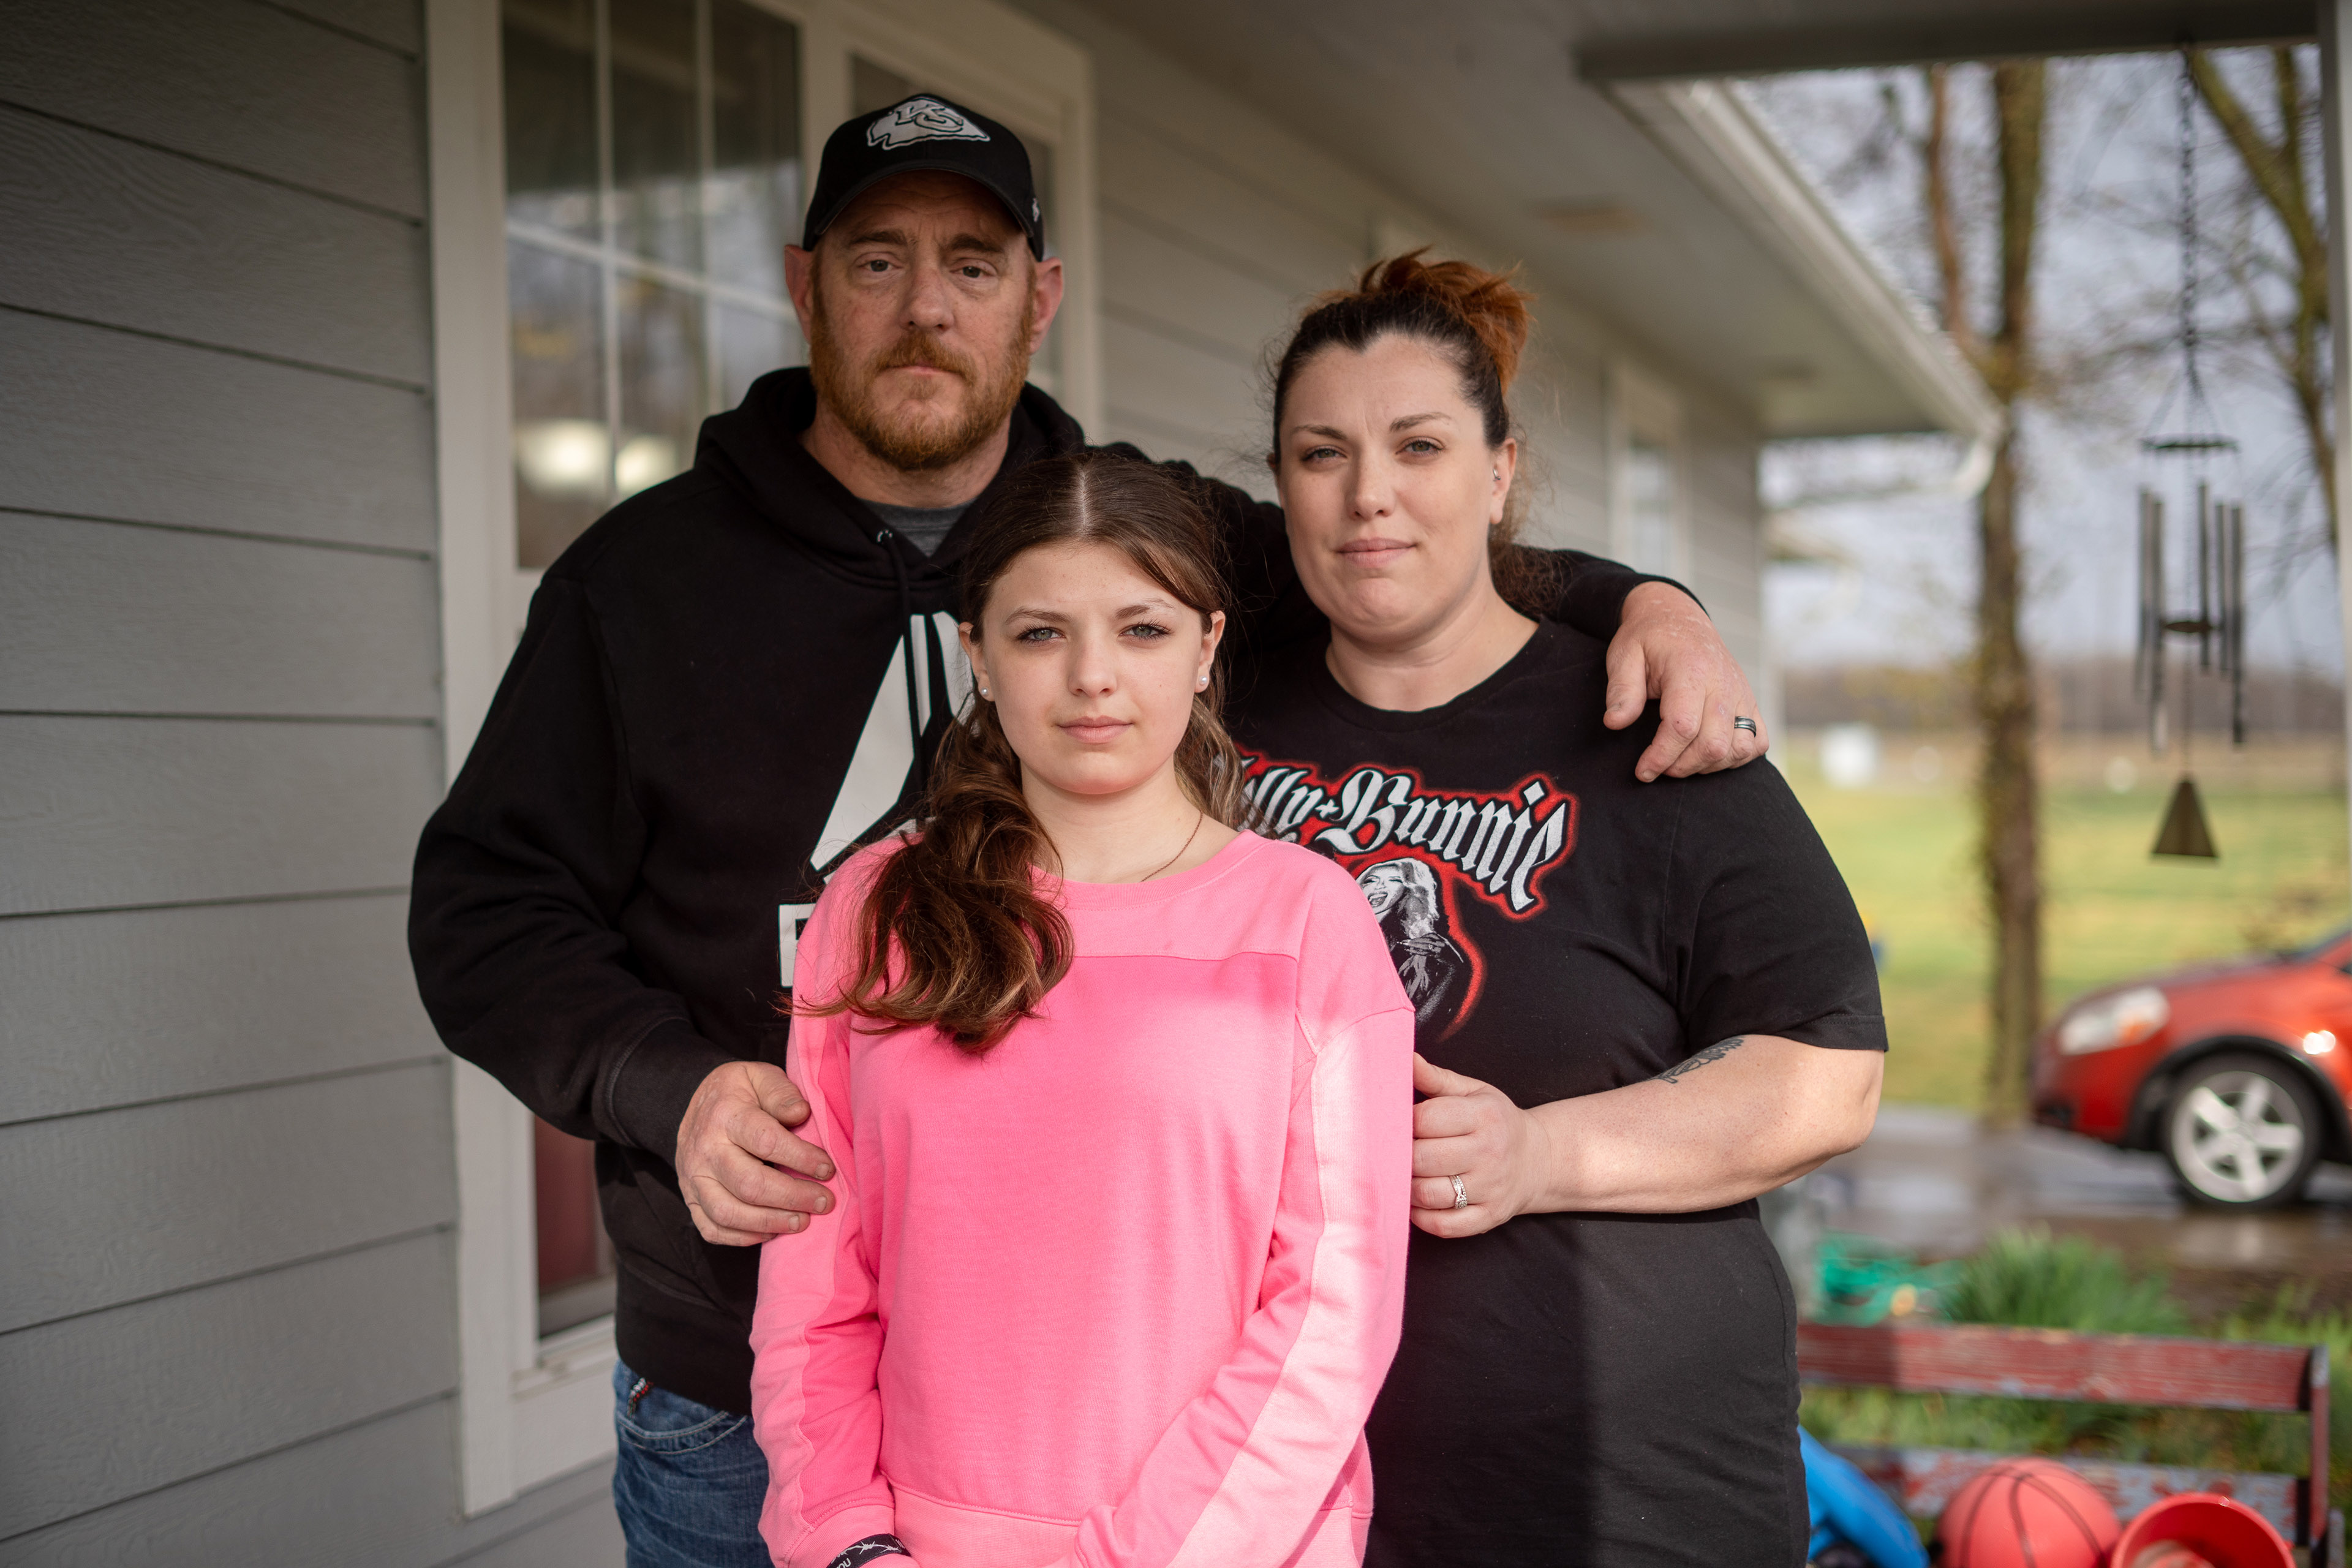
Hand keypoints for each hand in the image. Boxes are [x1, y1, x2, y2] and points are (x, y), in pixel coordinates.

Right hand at [676, 1061, 835, 1244]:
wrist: (697, 1103)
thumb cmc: (739, 1091)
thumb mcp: (760, 1076)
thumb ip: (781, 1092)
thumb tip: (801, 1113)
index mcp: (725, 1115)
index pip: (766, 1142)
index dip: (800, 1158)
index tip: (827, 1169)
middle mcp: (705, 1150)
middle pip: (749, 1184)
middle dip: (792, 1197)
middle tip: (824, 1202)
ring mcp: (693, 1178)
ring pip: (729, 1212)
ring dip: (770, 1222)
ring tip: (803, 1221)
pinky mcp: (690, 1198)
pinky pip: (712, 1229)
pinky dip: (743, 1237)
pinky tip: (772, 1232)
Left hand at [1408, 1055, 1551, 1238]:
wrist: (1539, 1159)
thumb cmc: (1495, 1121)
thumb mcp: (1473, 1092)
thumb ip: (1436, 1078)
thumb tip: (1403, 1059)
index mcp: (1484, 1115)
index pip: (1425, 1119)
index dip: (1401, 1122)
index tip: (1394, 1123)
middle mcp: (1490, 1152)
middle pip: (1423, 1158)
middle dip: (1398, 1156)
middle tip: (1390, 1152)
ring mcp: (1491, 1189)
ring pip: (1429, 1194)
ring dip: (1405, 1187)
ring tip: (1401, 1175)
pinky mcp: (1489, 1217)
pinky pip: (1444, 1226)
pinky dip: (1421, 1217)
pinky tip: (1415, 1202)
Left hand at [1604, 582, 1766, 780]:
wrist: (1679, 619)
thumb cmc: (1649, 639)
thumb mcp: (1624, 655)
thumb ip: (1621, 690)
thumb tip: (1615, 723)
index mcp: (1690, 670)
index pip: (1683, 727)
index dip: (1662, 756)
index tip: (1643, 770)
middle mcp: (1723, 683)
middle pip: (1713, 744)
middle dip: (1681, 767)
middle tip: (1657, 766)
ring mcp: (1741, 694)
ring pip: (1738, 749)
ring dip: (1707, 765)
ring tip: (1680, 760)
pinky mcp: (1751, 702)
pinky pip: (1757, 742)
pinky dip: (1735, 757)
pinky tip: (1707, 754)